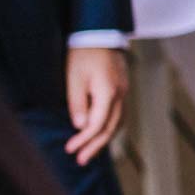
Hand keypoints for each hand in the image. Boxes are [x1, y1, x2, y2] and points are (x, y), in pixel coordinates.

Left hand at [65, 47, 128, 164]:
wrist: (100, 34)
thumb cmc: (83, 54)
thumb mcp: (74, 78)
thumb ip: (77, 103)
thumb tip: (80, 126)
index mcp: (108, 91)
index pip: (98, 123)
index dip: (84, 139)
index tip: (70, 149)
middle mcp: (120, 94)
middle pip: (111, 127)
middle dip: (96, 146)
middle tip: (81, 161)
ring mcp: (124, 91)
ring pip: (118, 122)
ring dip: (104, 140)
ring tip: (90, 153)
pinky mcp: (122, 89)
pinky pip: (119, 114)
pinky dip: (110, 128)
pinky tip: (100, 134)